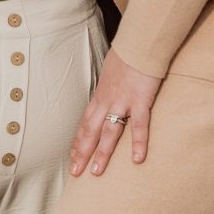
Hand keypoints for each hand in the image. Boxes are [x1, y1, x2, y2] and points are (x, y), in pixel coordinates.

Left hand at [70, 52, 161, 177]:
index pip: (85, 122)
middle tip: (76, 172)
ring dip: (102, 153)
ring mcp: (123, 101)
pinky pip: (139, 125)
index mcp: (100, 95)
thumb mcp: (113, 69)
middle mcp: (107, 101)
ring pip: (108, 132)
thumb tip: (111, 86)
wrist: (139, 41)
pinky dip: (138, 142)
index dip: (78, 140)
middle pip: (90, 131)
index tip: (73, 156)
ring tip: (97, 172)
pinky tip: (138, 158)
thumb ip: (111, 83)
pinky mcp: (140, 100)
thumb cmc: (128, 53)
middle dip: (82, 152)